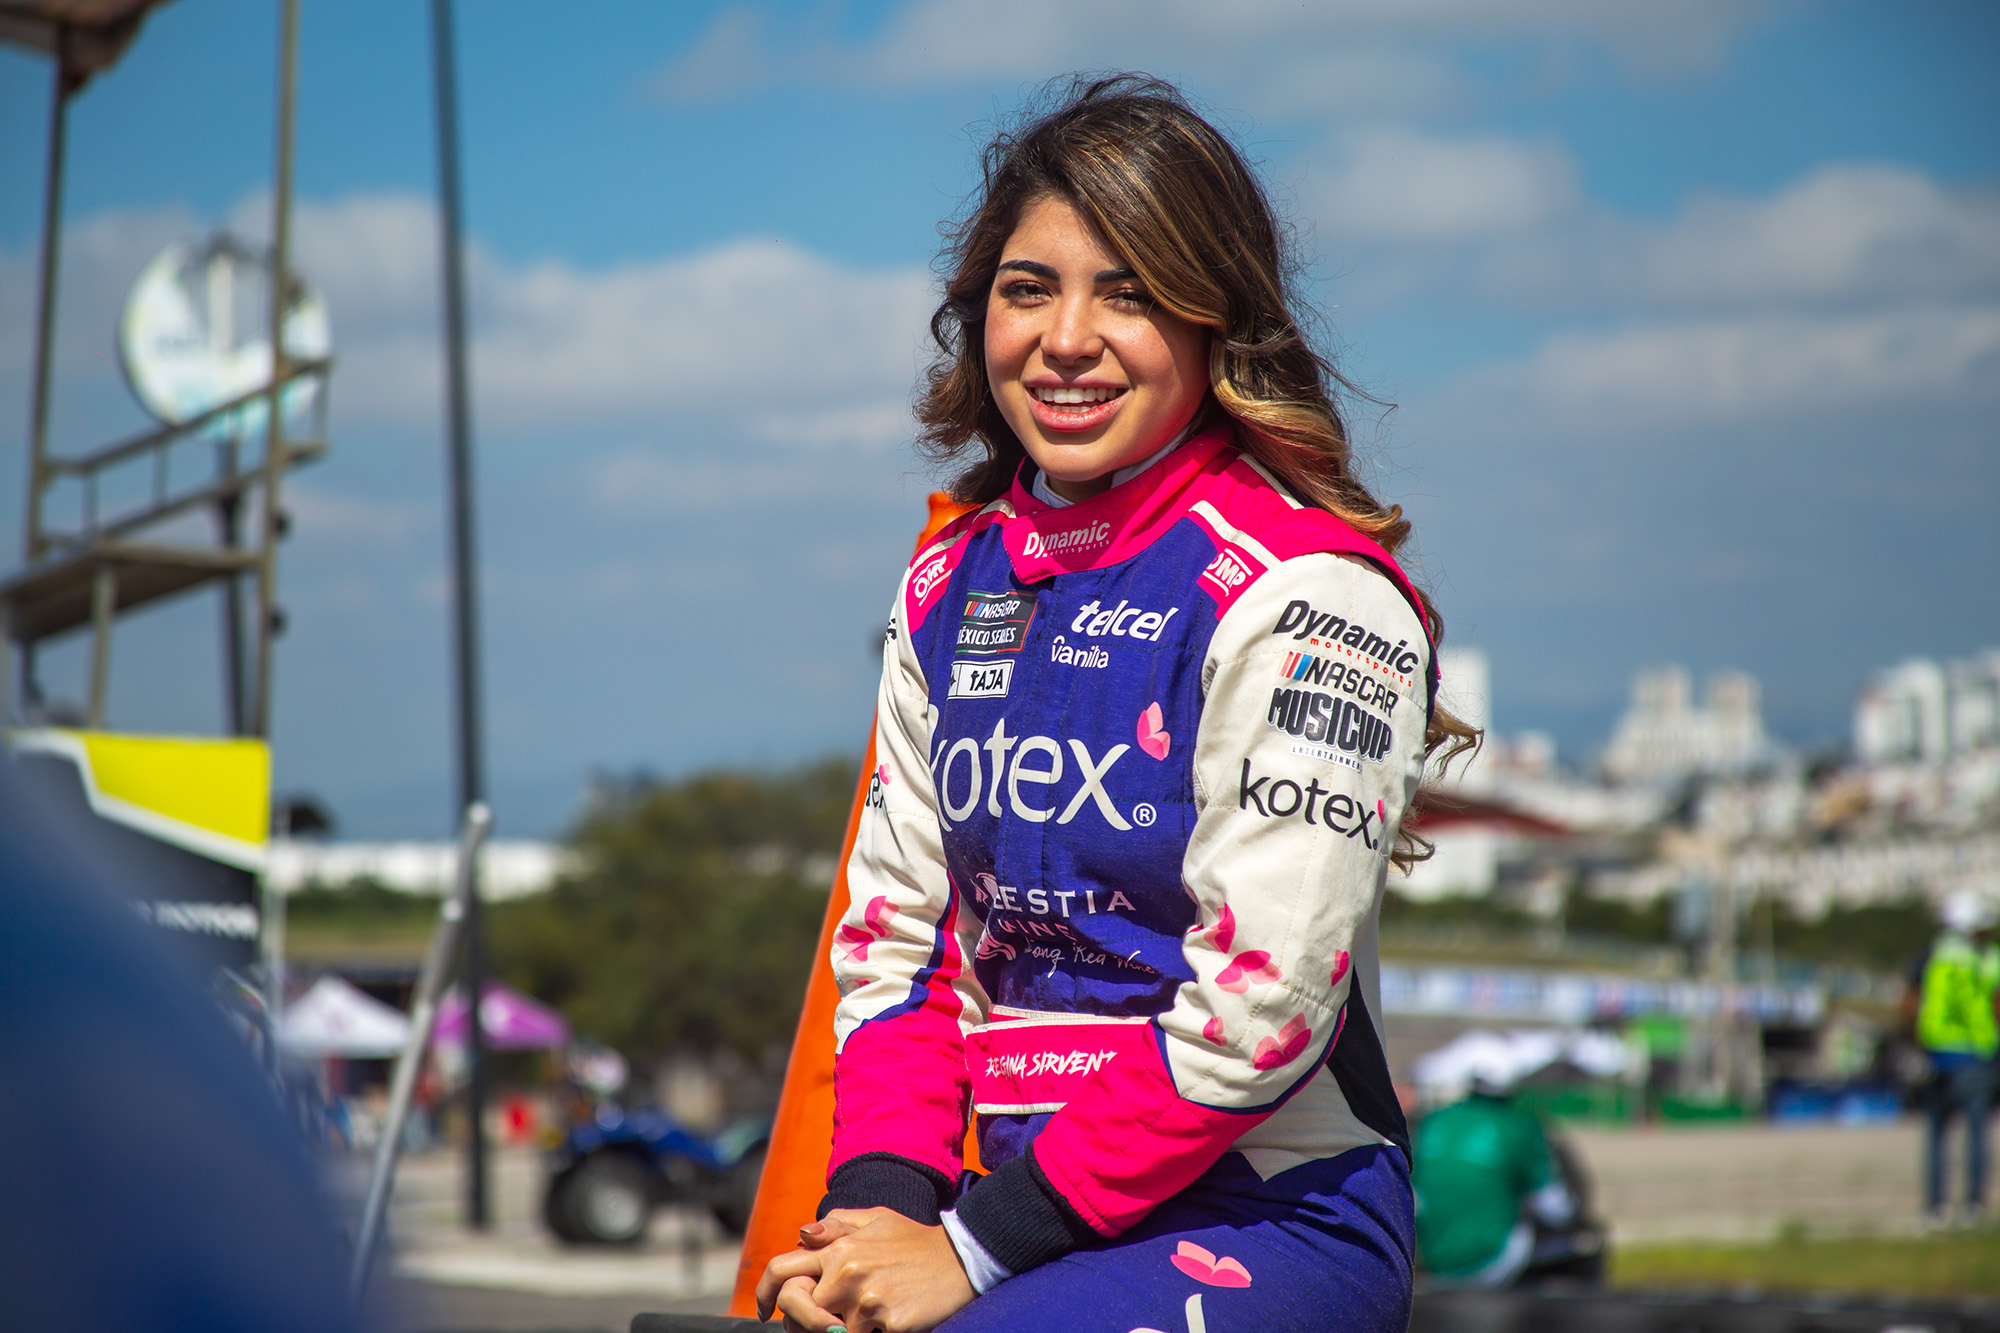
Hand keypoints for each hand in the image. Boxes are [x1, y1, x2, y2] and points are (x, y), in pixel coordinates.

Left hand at [762, 1207, 974, 1332]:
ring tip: (871, 1312)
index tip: (762, 1310)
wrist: (962, 1258)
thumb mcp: (876, 1220)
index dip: (763, 1293)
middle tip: (819, 1324)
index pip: (782, 1270)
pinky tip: (892, 1319)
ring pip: (834, 1332)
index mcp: (839, 1249)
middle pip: (800, 1313)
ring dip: (847, 1328)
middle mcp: (847, 1274)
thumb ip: (836, 1225)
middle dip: (804, 1323)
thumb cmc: (914, 1240)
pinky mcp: (890, 1325)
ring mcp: (868, 1302)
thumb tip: (802, 1234)